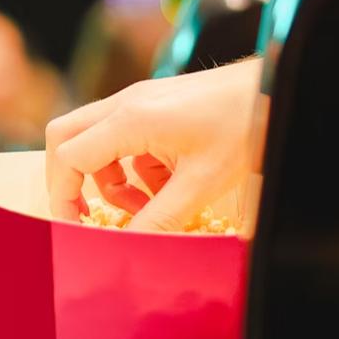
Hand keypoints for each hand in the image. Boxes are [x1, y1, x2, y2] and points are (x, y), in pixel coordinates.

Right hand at [44, 58, 263, 231]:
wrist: (274, 89)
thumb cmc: (244, 126)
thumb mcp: (201, 184)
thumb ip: (160, 220)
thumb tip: (129, 250)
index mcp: (131, 119)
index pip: (69, 156)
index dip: (64, 197)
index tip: (77, 228)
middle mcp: (126, 103)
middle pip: (65, 138)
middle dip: (70, 181)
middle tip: (88, 215)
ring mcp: (138, 100)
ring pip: (93, 140)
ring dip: (108, 179)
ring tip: (143, 206)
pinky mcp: (153, 105)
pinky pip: (122, 139)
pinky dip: (132, 168)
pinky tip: (165, 187)